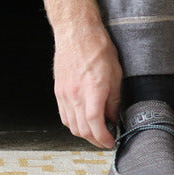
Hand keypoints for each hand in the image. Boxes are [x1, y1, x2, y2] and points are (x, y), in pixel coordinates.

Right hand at [52, 23, 121, 149]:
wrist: (76, 32)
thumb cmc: (97, 47)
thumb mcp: (116, 73)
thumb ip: (114, 99)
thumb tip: (113, 117)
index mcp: (92, 89)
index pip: (95, 123)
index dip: (103, 138)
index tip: (111, 142)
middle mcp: (75, 94)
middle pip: (82, 129)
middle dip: (95, 140)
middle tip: (106, 140)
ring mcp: (64, 93)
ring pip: (71, 125)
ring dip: (84, 134)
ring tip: (95, 132)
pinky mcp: (58, 91)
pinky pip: (63, 115)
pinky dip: (73, 123)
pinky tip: (82, 121)